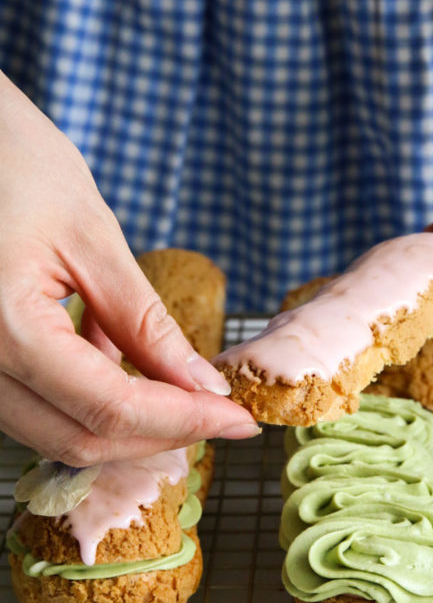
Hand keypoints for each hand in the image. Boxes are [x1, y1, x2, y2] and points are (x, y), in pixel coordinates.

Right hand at [0, 72, 257, 464]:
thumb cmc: (15, 164)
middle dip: (159, 433)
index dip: (183, 420)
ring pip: (54, 434)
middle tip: (221, 412)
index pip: (108, 407)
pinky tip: (128, 365)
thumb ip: (144, 322)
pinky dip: (89, 401)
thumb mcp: (92, 238)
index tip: (238, 420)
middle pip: (78, 439)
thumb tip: (202, 385)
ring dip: (126, 425)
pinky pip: (34, 406)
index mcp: (4, 328)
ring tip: (185, 392)